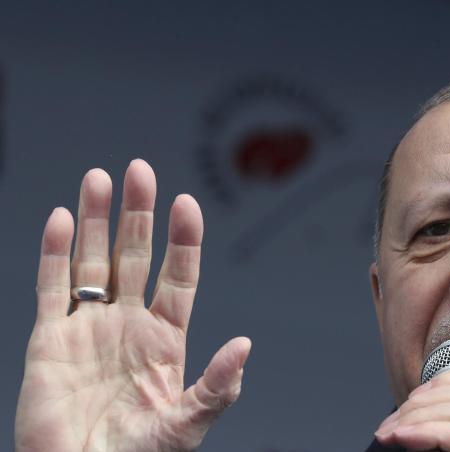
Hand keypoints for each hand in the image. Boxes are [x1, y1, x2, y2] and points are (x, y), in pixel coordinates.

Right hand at [15, 160, 250, 451]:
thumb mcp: (186, 423)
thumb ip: (217, 386)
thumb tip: (245, 345)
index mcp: (165, 340)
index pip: (179, 276)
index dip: (183, 240)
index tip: (186, 203)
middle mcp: (128, 325)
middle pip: (135, 256)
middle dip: (138, 213)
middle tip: (140, 170)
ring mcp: (89, 328)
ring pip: (93, 261)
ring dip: (96, 220)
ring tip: (100, 178)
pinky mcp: (50, 339)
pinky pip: (52, 287)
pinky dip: (54, 253)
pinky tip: (61, 219)